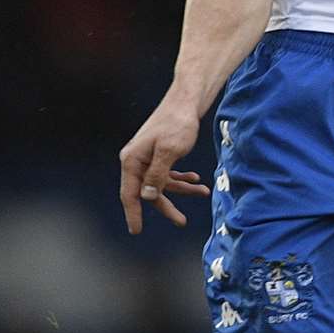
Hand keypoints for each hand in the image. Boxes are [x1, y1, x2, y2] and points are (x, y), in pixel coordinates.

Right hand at [118, 96, 211, 232]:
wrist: (186, 101)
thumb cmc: (178, 124)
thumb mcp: (170, 152)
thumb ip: (157, 175)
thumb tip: (147, 197)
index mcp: (132, 161)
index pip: (130, 194)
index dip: (133, 214)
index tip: (136, 231)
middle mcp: (136, 160)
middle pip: (148, 192)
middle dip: (166, 206)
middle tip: (181, 221)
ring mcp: (147, 157)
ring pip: (161, 182)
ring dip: (182, 189)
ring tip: (204, 192)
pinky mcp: (159, 153)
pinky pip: (167, 173)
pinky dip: (181, 178)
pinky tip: (196, 180)